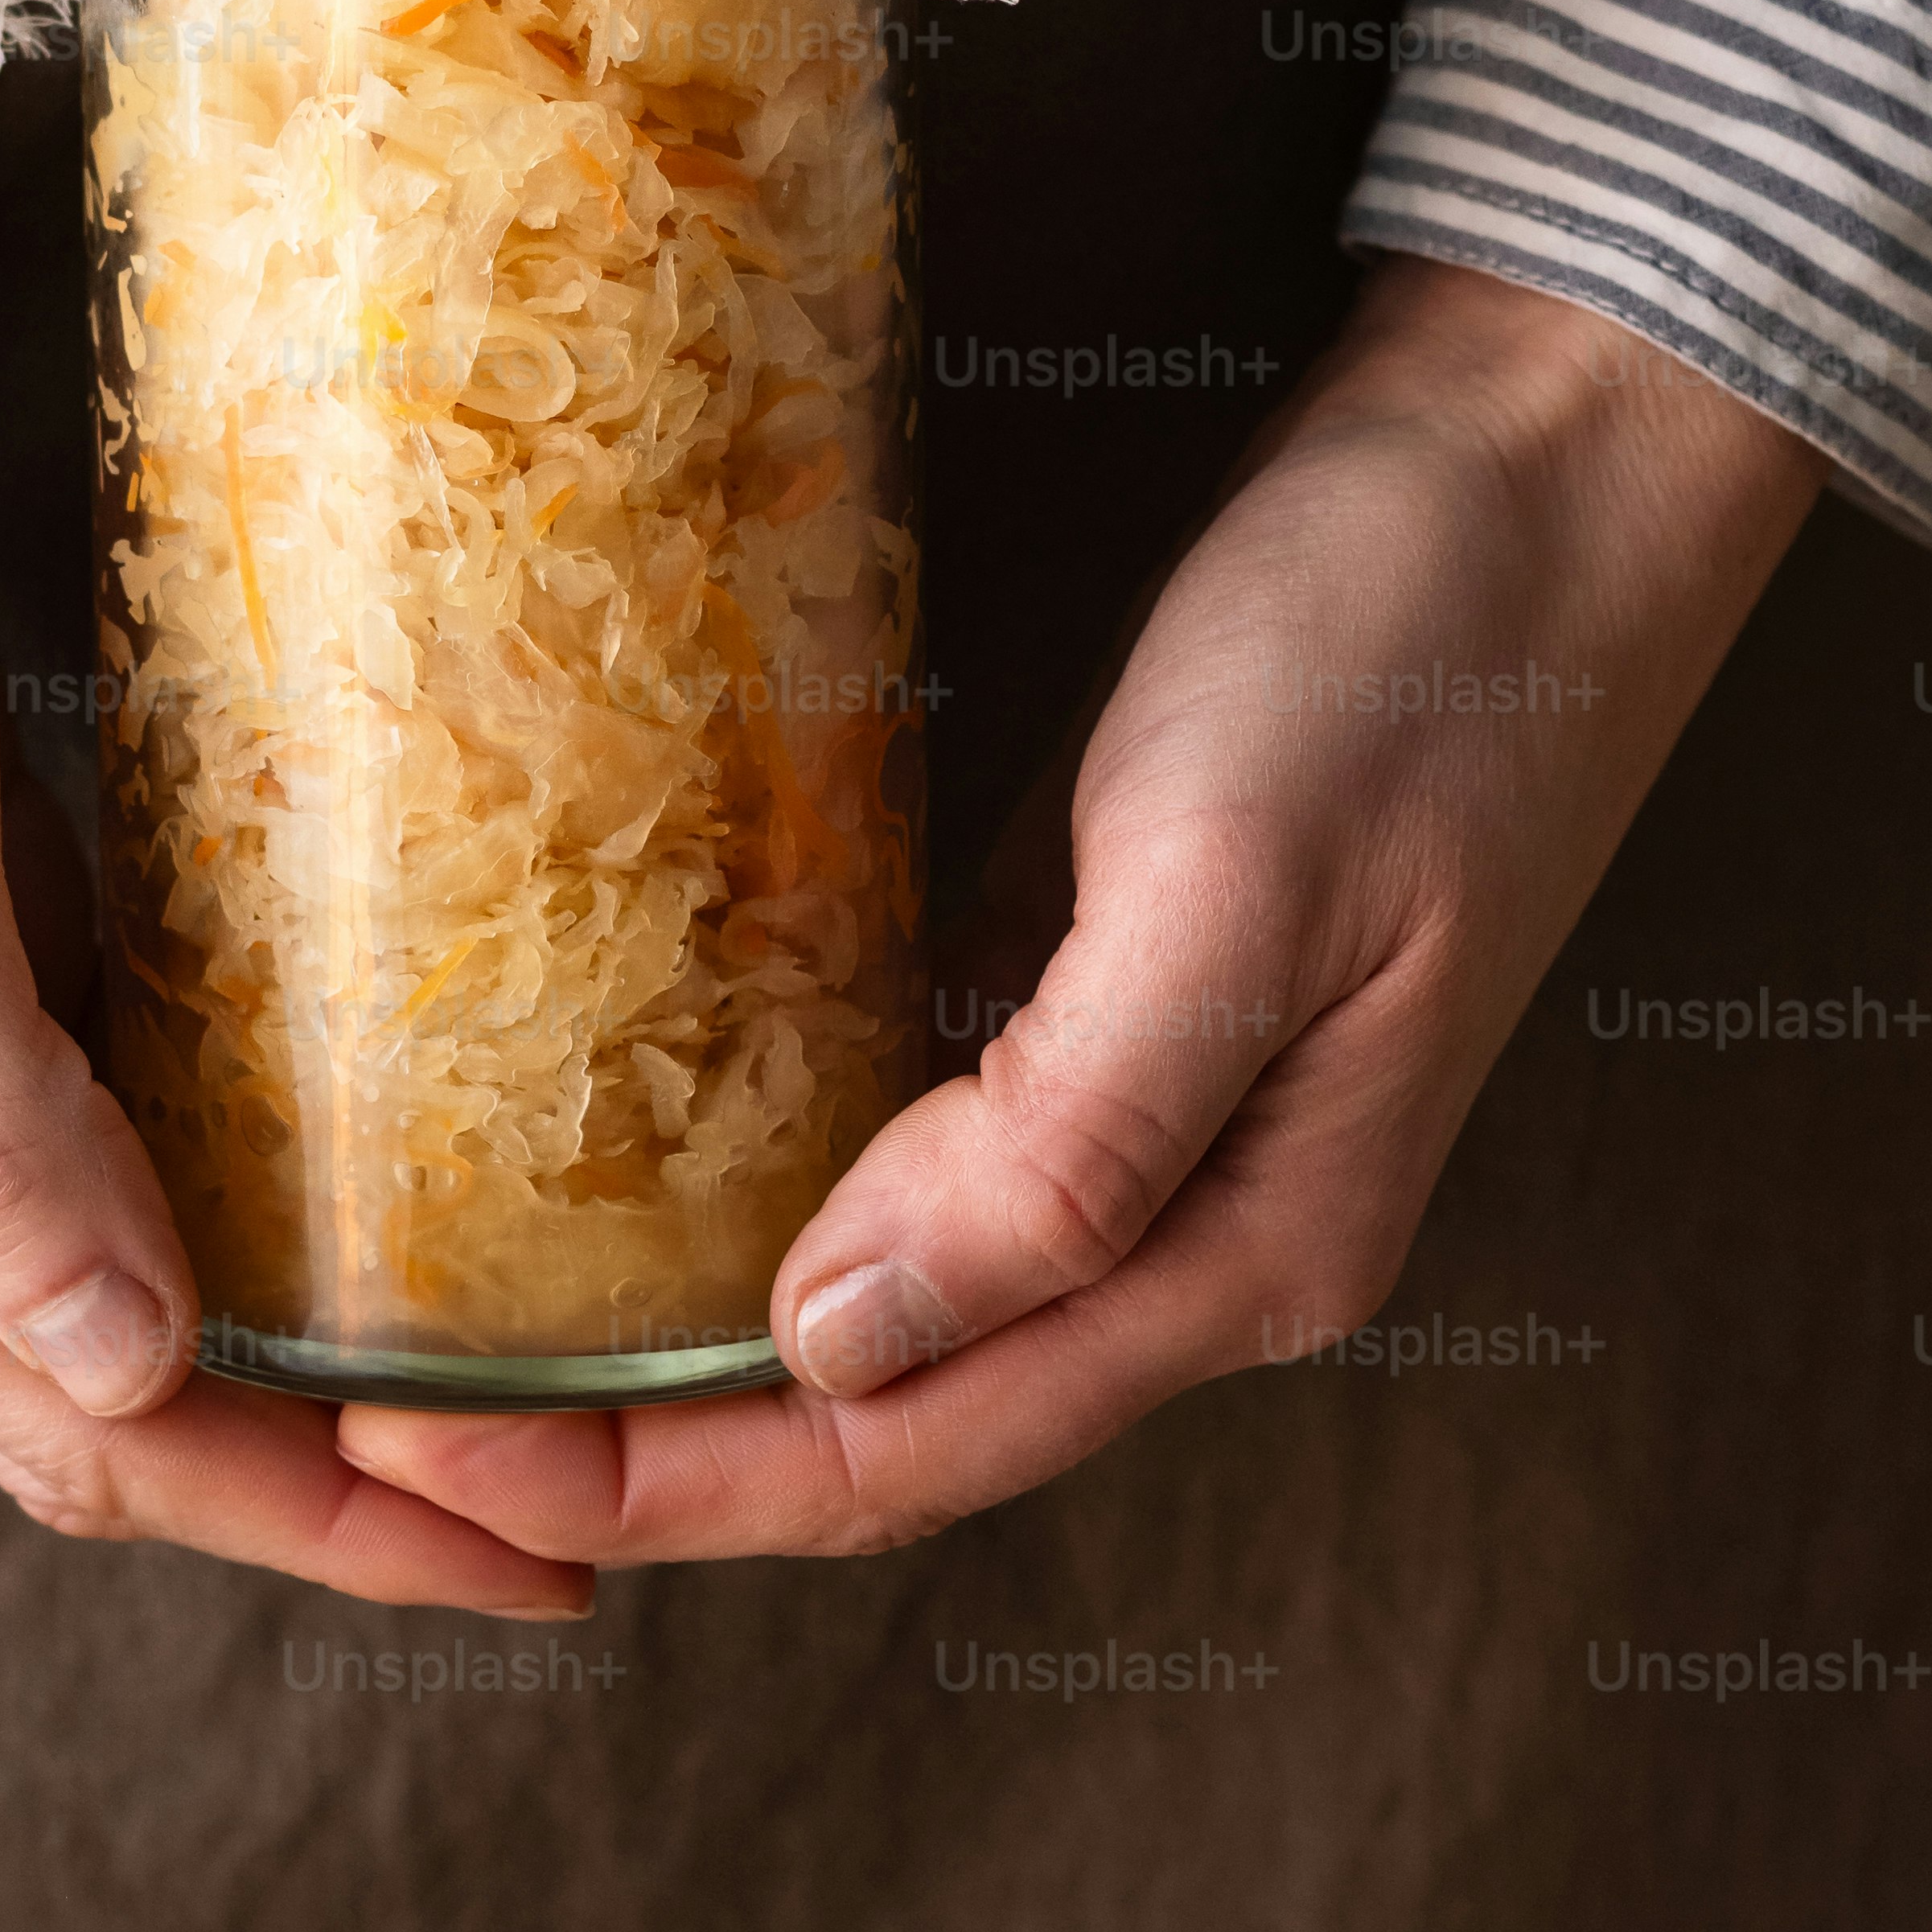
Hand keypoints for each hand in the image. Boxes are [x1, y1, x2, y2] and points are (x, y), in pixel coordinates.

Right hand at [0, 301, 588, 1618]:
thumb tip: (132, 1366)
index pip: (70, 1421)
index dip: (296, 1520)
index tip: (511, 1567)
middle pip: (81, 1388)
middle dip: (308, 1482)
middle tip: (548, 1517)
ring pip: (86, 1272)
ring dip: (268, 1357)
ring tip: (476, 1395)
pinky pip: (77, 1126)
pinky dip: (214, 1195)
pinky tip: (348, 1192)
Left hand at [341, 258, 1824, 1563]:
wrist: (1539, 450)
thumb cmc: (1410, 650)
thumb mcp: (1235, 885)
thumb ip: (1062, 1141)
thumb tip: (838, 1344)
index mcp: (1247, 1250)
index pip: (909, 1446)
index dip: (666, 1481)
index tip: (432, 1466)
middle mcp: (1198, 1231)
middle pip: (881, 1414)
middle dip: (637, 1451)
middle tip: (392, 1434)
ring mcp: (1155, 1123)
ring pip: (887, 1306)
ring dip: (683, 1350)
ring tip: (472, 1347)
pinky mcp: (1101, 1004)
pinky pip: (909, 1163)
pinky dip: (760, 1202)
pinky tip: (622, 1175)